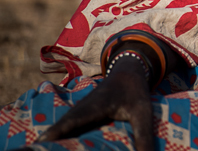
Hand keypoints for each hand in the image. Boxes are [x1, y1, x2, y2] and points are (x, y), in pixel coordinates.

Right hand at [35, 54, 155, 150]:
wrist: (129, 72)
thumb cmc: (135, 92)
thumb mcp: (143, 112)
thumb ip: (144, 135)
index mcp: (93, 106)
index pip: (71, 122)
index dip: (57, 133)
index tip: (43, 142)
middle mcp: (80, 110)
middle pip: (60, 128)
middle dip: (49, 140)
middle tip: (37, 150)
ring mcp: (77, 113)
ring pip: (60, 129)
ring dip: (52, 140)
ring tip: (41, 150)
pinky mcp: (78, 117)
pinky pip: (65, 130)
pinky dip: (58, 138)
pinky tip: (53, 148)